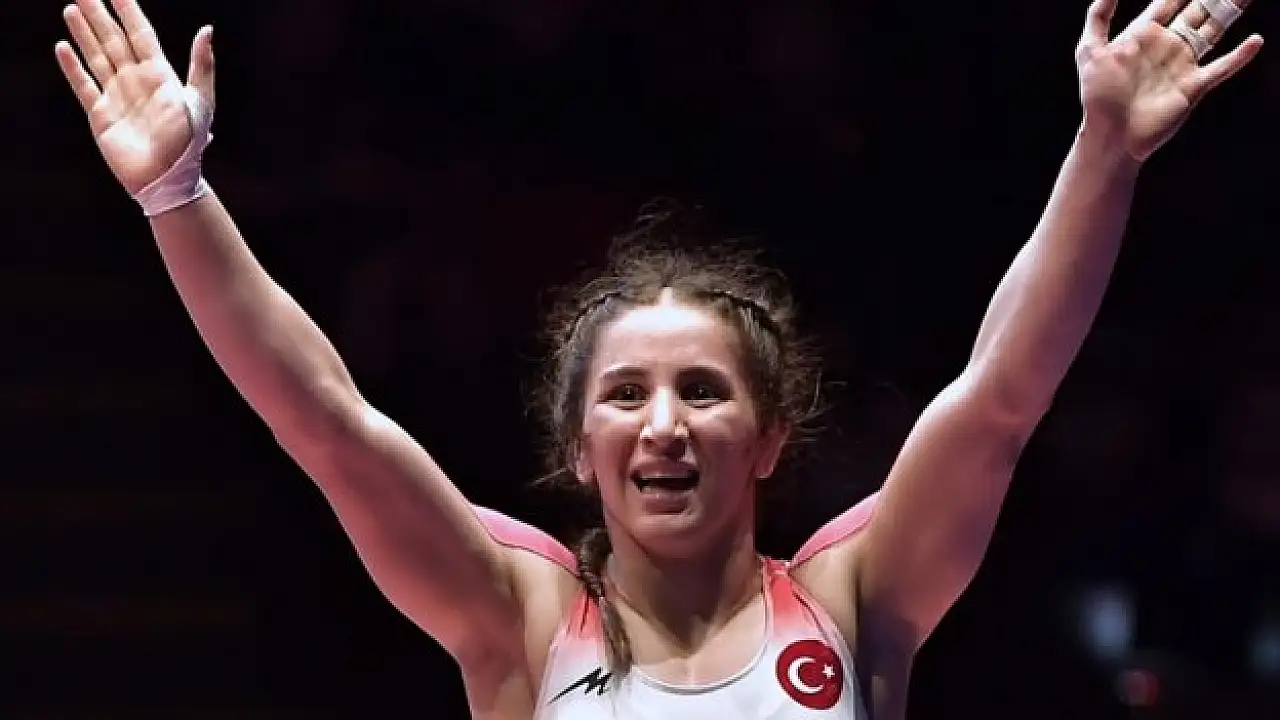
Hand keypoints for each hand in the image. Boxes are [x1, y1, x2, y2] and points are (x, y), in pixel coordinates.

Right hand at [54, 0, 213, 194]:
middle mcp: (136, 80)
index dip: (129, 11)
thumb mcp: (200, 101)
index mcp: (160, 74)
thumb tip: (207, 30)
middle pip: (113, 40)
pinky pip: (84, 85)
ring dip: (85, 34)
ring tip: (73, 9)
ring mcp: (117, 95)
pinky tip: (63, 47)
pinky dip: (73, 67)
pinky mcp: (101, 114)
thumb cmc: (189, 143)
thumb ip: (201, 65)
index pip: (140, 33)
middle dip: (100, 15)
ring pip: (97, 56)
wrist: (168, 179)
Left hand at [1075, 0, 1262, 162]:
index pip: (1167, 2)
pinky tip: (1255, 41)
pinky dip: (1240, 56)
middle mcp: (1166, 46)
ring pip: (1213, 31)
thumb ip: (1099, 16)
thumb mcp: (1089, 50)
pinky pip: (1222, 67)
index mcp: (1142, 35)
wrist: (1111, 134)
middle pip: (1197, 12)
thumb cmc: (1097, 95)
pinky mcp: (1194, 86)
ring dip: (1230, 12)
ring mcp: (1182, 65)